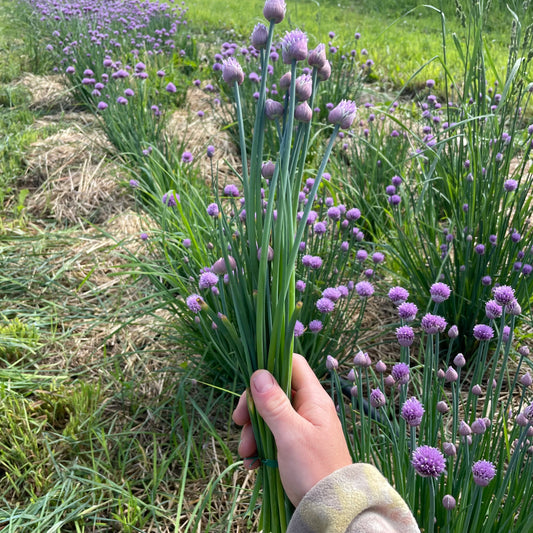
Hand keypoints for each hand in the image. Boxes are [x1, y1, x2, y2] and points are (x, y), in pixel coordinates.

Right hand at [232, 353, 351, 506]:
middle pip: (275, 390)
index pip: (293, 364)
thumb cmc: (314, 470)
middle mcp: (308, 408)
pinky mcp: (294, 445)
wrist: (332, 511)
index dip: (271, 366)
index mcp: (313, 398)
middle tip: (238, 422)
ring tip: (246, 452)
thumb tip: (258, 373)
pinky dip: (259, 445)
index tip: (250, 382)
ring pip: (270, 415)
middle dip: (254, 406)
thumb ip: (274, 403)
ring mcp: (301, 427)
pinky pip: (272, 435)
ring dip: (253, 430)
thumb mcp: (290, 435)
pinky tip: (253, 462)